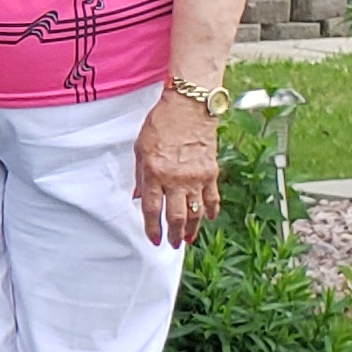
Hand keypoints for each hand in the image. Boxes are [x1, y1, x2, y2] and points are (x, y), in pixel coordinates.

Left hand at [133, 91, 222, 246]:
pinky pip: (212, 198)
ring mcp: (195, 177)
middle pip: (176, 216)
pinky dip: (211, 211)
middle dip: (174, 234)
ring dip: (192, 229)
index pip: (153, 210)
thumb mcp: (140, 149)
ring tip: (188, 239)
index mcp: (154, 173)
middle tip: (173, 244)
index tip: (154, 240)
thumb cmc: (161, 125)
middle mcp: (175, 179)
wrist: (189, 107)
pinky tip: (208, 219)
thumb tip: (138, 199)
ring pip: (195, 212)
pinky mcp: (211, 172)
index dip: (153, 228)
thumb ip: (141, 177)